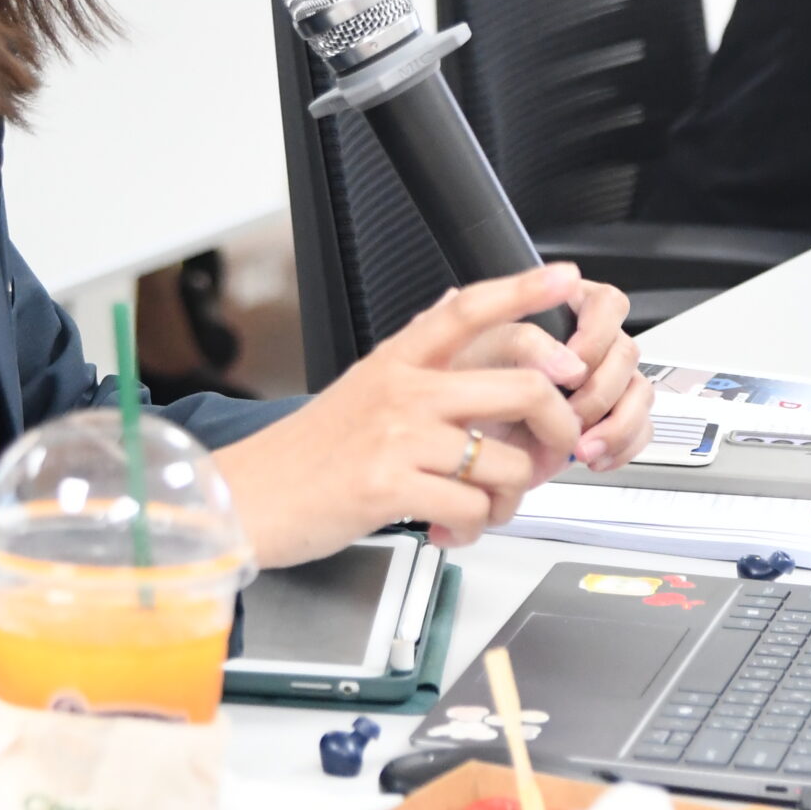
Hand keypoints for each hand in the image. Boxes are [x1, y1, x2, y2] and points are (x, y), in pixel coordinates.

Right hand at [215, 267, 636, 566]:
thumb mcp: (359, 388)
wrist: (245, 498)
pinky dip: (475, 528)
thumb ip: (412, 357)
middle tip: (553, 451)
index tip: (565, 280)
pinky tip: (452, 529)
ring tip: (484, 507)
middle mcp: (402, 391)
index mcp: (396, 362)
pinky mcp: (391, 486)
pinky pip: (473, 508)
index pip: (468, 309)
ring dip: (511, 498)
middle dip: (557, 425)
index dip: (523, 290)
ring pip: (506, 462)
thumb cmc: (304, 453)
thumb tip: (450, 308)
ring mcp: (398, 438)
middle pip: (521, 387)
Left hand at [451, 271, 653, 477]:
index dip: (597, 332)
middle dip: (601, 388)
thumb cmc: (461, 385)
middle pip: (626, 353)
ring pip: (639, 393)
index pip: (606, 303)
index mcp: (563, 312)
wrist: (460, 439)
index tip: (574, 360)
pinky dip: (622, 445)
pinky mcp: (605, 422)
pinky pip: (638, 429)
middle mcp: (588, 345)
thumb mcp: (480, 351)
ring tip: (581, 445)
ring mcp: (600, 384)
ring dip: (617, 422)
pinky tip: (593, 457)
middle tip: (569, 411)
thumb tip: (571, 363)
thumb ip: (523, 342)